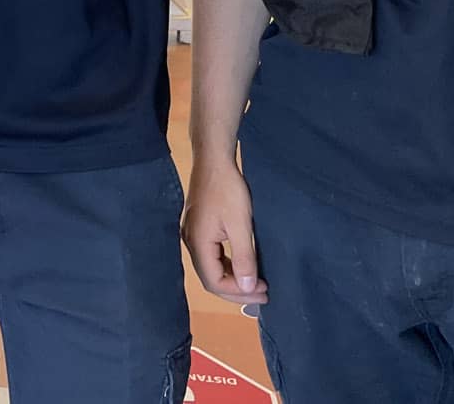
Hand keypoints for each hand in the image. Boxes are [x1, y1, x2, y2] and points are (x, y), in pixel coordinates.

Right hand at [182, 162, 267, 306]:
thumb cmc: (228, 190)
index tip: (263, 290)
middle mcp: (190, 243)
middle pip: (210, 278)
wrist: (214, 160)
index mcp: (198, 244)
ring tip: (256, 283)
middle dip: (237, 290)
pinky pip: (211, 256)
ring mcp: (192, 235)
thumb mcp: (241, 225)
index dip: (238, 292)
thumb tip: (247, 288)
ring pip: (211, 268)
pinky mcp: (198, 228)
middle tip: (263, 293)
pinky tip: (242, 265)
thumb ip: (244, 258)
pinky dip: (228, 266)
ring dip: (233, 279)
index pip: (214, 282)